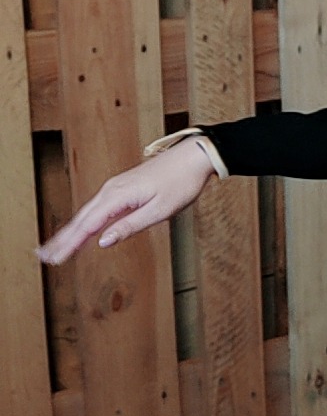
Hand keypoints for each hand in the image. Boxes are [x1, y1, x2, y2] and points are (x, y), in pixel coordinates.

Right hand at [36, 140, 217, 266]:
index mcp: (118, 196)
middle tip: (44, 257)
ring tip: (54, 248)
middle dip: (62, 239)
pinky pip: (97, 208)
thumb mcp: (159, 211)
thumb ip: (129, 226)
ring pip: (87, 213)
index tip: (55, 258)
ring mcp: (115, 188)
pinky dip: (85, 221)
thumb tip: (103, 241)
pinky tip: (80, 231)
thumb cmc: (181, 183)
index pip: (87, 225)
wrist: (193, 157)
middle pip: (81, 219)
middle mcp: (111, 190)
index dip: (69, 244)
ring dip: (70, 231)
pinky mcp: (122, 189)